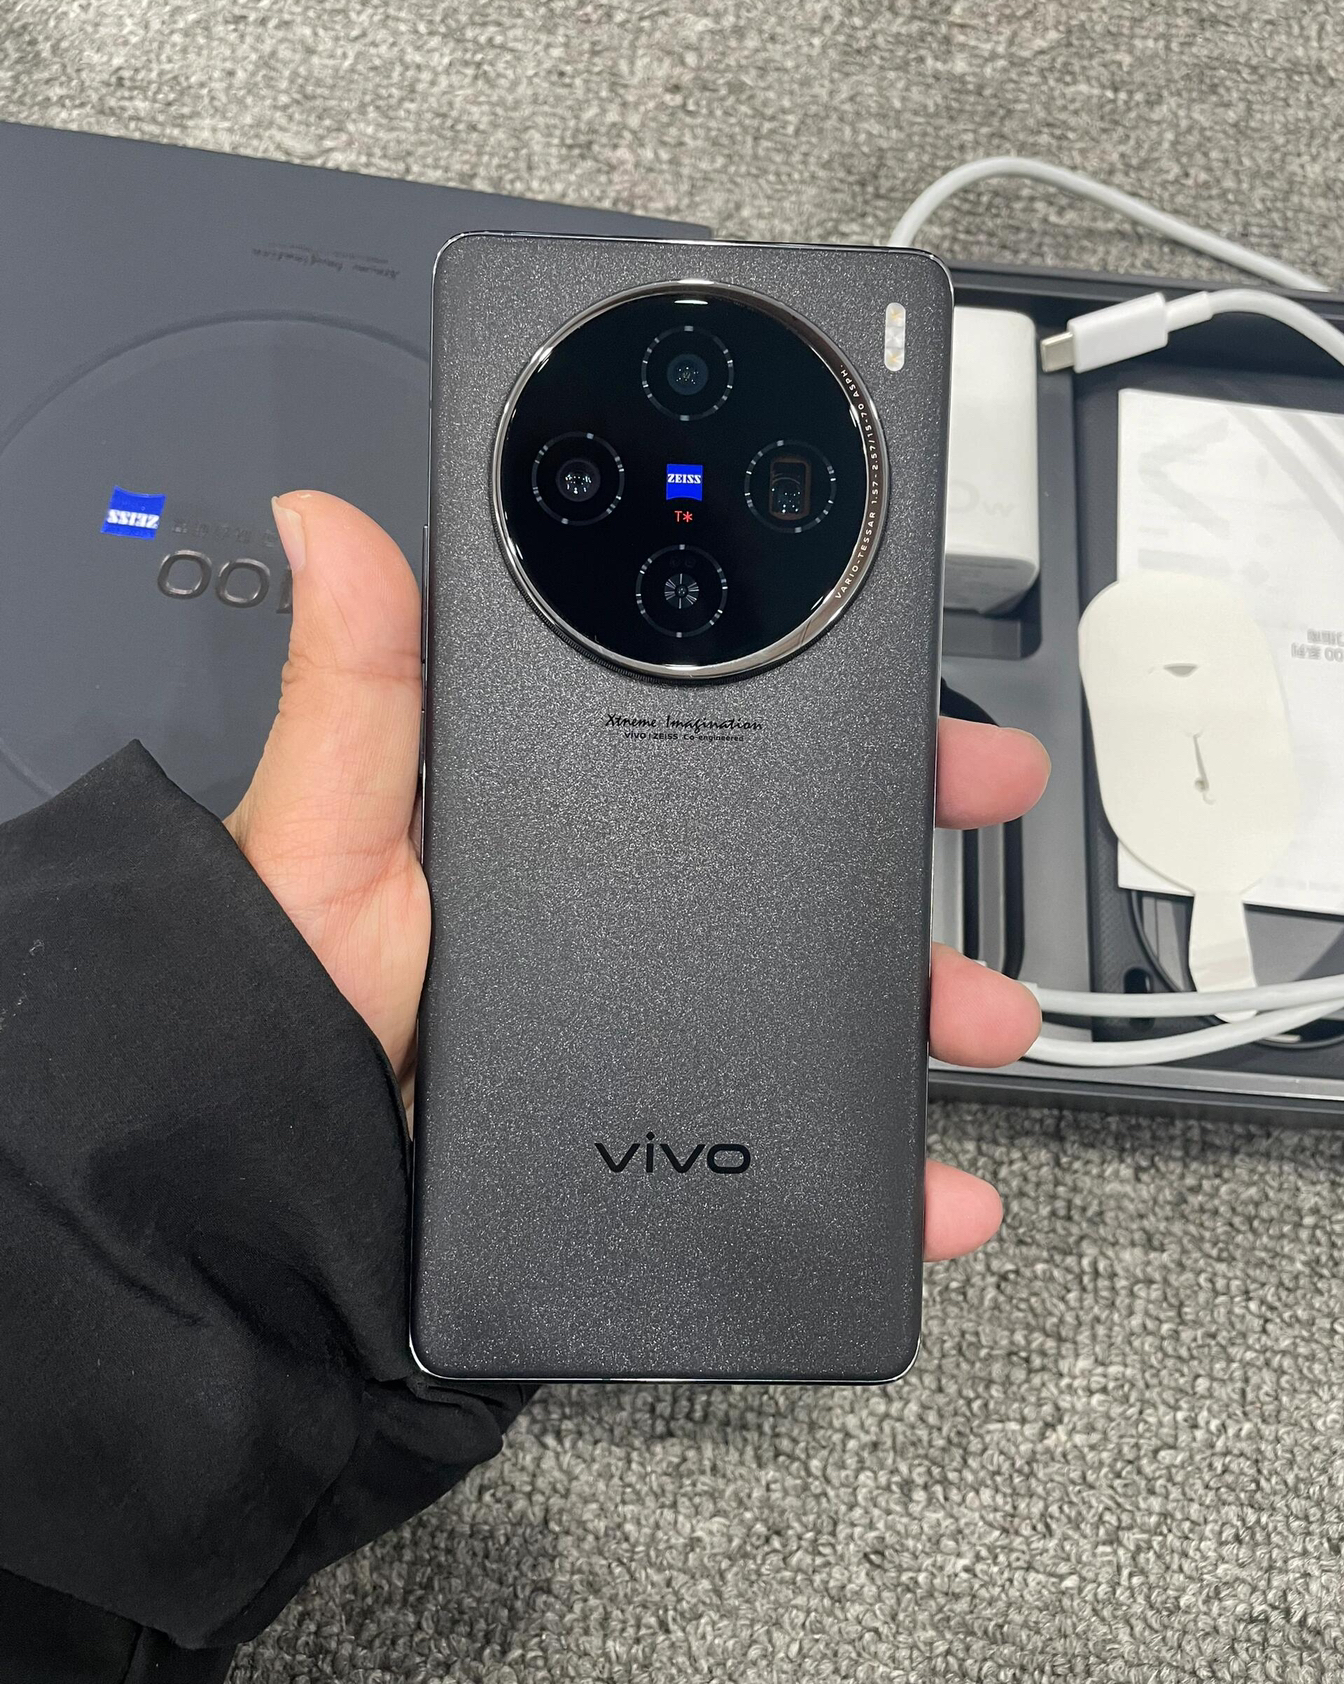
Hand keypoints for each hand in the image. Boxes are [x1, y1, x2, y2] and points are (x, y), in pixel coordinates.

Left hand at [227, 493, 1048, 1263]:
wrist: (266, 1203)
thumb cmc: (277, 1010)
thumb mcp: (322, 837)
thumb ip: (354, 688)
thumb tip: (330, 520)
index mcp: (550, 820)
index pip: (703, 726)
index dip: (811, 694)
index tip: (889, 671)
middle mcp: (612, 912)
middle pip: (793, 852)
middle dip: (907, 833)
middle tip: (984, 797)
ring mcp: (643, 1018)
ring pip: (819, 994)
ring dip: (921, 999)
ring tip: (977, 1012)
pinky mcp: (655, 1123)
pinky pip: (795, 1137)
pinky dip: (880, 1159)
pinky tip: (932, 1178)